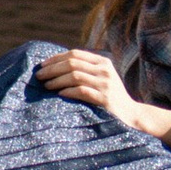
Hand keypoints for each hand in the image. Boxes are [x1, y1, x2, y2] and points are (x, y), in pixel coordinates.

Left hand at [39, 48, 170, 142]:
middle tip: (39, 76)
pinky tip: (59, 95)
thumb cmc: (110, 98)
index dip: (57, 58)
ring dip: (57, 80)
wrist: (131, 115)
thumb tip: (56, 68)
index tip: (42, 65)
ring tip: (45, 86)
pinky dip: (68, 91)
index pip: (75, 54)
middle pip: (73, 63)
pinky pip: (82, 91)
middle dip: (53, 69)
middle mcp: (105, 70)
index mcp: (103, 62)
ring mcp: (105, 84)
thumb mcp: (101, 79)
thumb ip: (85, 71)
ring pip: (75, 76)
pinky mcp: (105, 99)